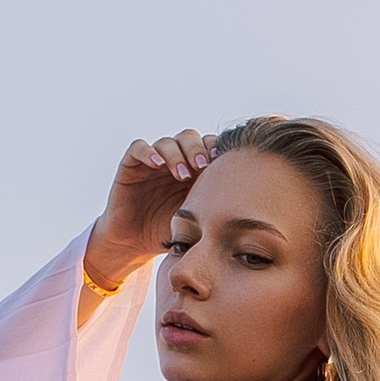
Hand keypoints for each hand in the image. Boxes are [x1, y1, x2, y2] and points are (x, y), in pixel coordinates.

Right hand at [82, 132, 211, 293]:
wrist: (136, 242)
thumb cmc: (169, 231)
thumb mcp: (196, 219)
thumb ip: (215, 206)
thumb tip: (248, 204)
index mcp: (193, 168)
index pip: (207, 145)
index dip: (216, 149)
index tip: (224, 165)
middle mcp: (174, 159)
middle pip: (189, 138)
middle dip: (198, 149)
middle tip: (203, 166)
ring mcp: (152, 160)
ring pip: (167, 142)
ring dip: (177, 154)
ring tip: (182, 175)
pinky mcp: (131, 164)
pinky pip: (139, 148)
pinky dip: (149, 152)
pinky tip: (158, 165)